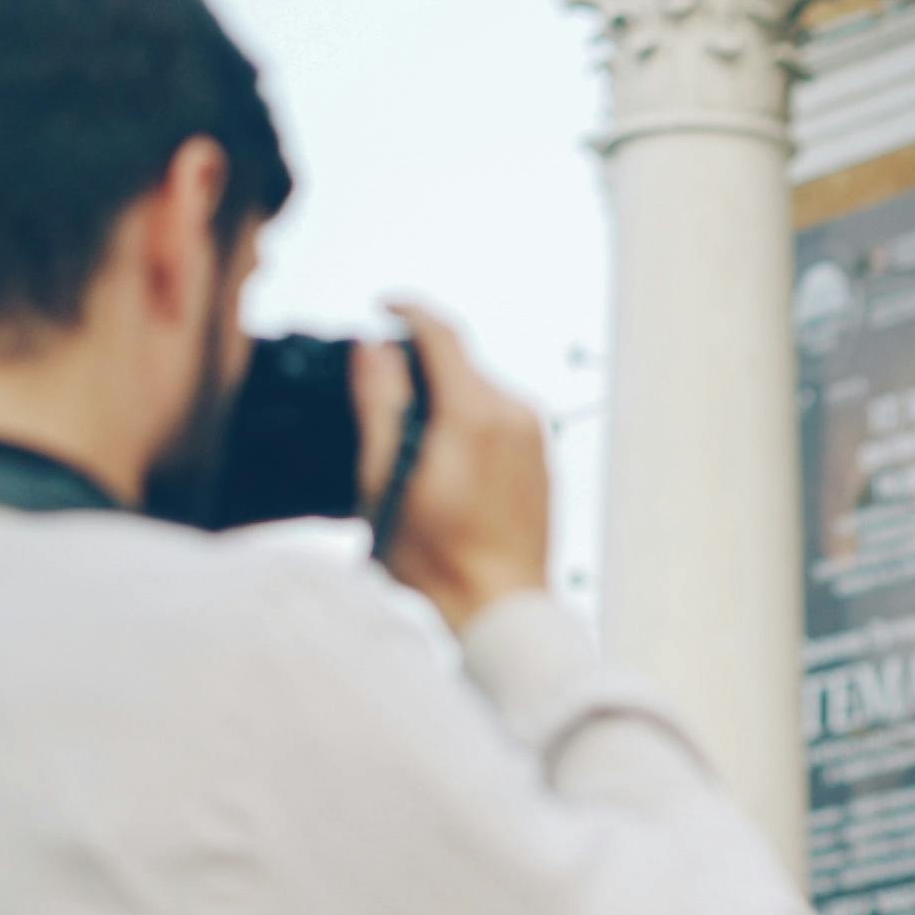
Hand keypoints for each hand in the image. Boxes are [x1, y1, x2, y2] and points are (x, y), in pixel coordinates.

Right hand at [357, 299, 551, 633]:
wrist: (502, 609)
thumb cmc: (437, 557)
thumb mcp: (386, 479)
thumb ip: (379, 404)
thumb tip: (371, 346)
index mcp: (476, 411)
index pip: (441, 332)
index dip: (406, 310)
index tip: (379, 306)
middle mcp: (516, 413)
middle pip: (460, 363)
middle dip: (419, 366)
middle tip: (380, 398)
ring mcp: (536, 437)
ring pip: (480, 391)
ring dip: (444, 399)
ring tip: (411, 449)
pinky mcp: (543, 460)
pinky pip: (500, 419)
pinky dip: (468, 422)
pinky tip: (445, 466)